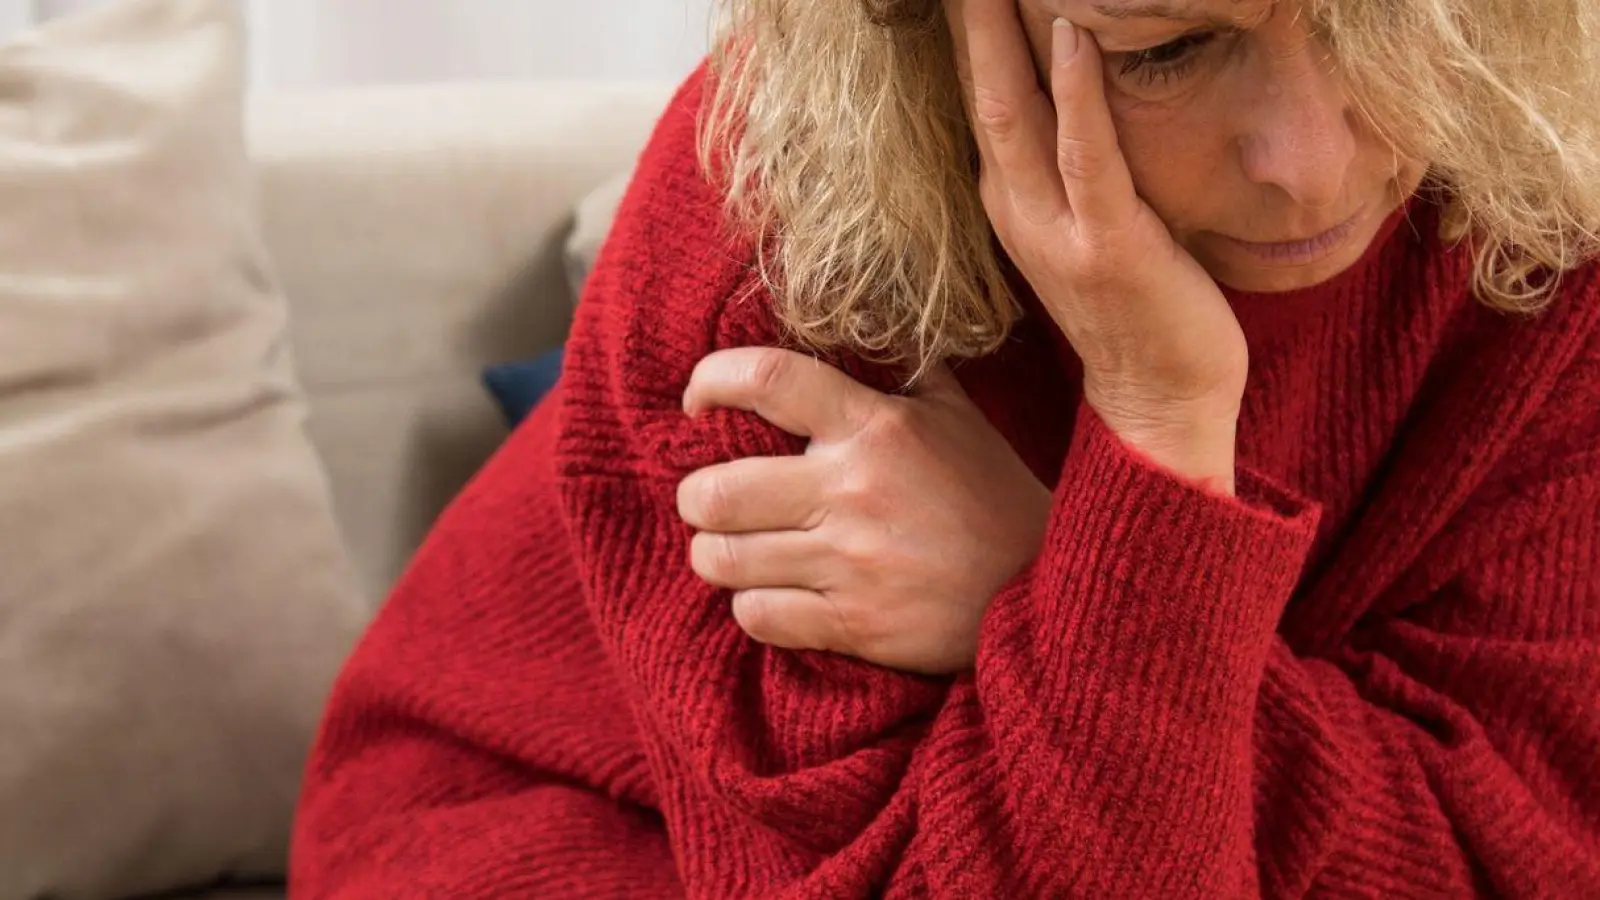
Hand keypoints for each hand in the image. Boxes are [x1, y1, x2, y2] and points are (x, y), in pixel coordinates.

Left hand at [677, 348, 1050, 673]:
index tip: (696, 401)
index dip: (711, 381)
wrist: (1046, 585)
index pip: (766, 380)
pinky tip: (768, 595)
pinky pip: (758, 616)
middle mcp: (854, 490)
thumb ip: (902, 368)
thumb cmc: (992, 493)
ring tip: (727, 550)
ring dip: (714, 555)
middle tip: (708, 500)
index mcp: (875, 426)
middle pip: (716, 491)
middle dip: (696, 497)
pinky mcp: (855, 624)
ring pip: (724, 560)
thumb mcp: (955, 415)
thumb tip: (864, 312)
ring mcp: (851, 563)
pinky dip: (751, 606)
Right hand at [948, 0, 1246, 492]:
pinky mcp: (1108, 243)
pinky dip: (1076, 91)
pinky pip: (1087, 154)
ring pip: (1014, 111)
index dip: (965, 29)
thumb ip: (1070, 163)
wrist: (1159, 402)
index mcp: (1011, 198)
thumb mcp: (1085, 224)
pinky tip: (1071, 34)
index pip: (979, 93)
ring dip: (999, 34)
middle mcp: (1016, 207)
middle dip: (965, 17)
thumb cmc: (1137, 308)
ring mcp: (1055, 227)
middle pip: (979, 88)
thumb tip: (1075, 88)